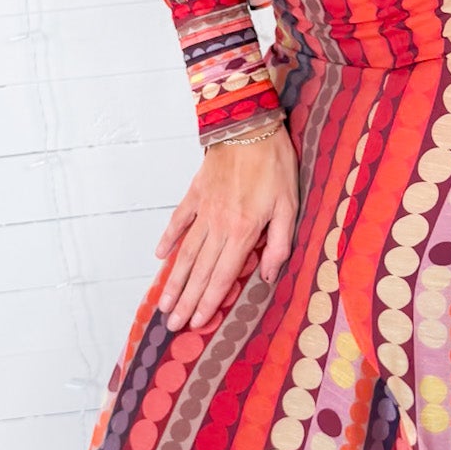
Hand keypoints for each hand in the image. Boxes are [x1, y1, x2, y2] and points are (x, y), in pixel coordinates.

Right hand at [153, 119, 298, 331]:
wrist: (248, 124)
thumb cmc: (274, 163)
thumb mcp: (290, 204)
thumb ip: (279, 243)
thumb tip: (267, 275)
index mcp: (243, 232)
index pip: (222, 276)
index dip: (209, 303)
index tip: (197, 323)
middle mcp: (218, 225)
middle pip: (199, 271)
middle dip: (186, 301)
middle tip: (172, 325)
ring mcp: (203, 209)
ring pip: (186, 252)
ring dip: (174, 280)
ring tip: (164, 303)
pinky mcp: (195, 192)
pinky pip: (179, 220)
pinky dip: (168, 238)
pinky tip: (160, 255)